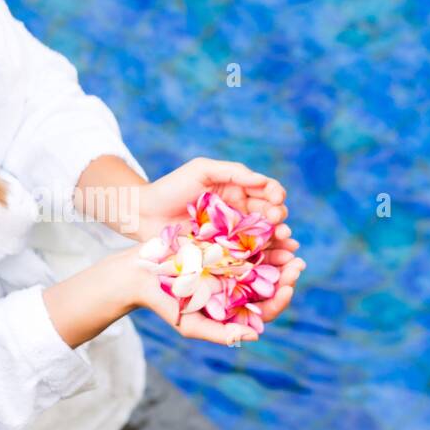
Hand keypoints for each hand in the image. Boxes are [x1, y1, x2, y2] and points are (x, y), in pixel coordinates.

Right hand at [115, 240, 305, 346]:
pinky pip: (244, 238)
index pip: (264, 309)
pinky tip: (268, 224)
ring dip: (277, 251)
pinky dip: (258, 232)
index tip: (288, 286)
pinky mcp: (221, 245)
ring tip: (287, 239)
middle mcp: (235, 288)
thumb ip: (220, 334)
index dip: (280, 299)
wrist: (141, 273)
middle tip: (297, 262)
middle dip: (285, 273)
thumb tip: (255, 336)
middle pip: (268, 283)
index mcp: (232, 309)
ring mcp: (229, 266)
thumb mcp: (190, 325)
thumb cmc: (164, 304)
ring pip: (261, 259)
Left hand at [130, 154, 303, 298]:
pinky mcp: (222, 253)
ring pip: (263, 237)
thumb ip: (233, 172)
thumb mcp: (202, 170)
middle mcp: (239, 213)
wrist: (144, 213)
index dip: (275, 196)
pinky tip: (276, 259)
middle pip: (269, 216)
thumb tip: (263, 180)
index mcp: (238, 191)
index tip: (276, 200)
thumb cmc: (171, 187)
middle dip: (279, 218)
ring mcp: (232, 234)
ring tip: (285, 241)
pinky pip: (247, 255)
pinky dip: (264, 257)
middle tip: (278, 223)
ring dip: (278, 239)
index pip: (266, 192)